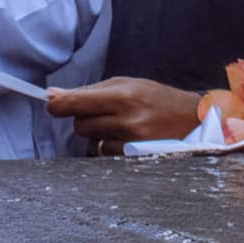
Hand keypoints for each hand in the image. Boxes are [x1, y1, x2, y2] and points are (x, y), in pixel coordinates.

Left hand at [46, 76, 201, 153]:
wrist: (193, 120)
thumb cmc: (156, 98)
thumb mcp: (127, 84)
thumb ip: (90, 91)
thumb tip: (54, 95)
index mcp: (123, 95)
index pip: (78, 102)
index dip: (58, 105)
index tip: (51, 105)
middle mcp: (127, 120)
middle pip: (80, 125)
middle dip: (83, 119)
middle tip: (102, 112)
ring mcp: (132, 142)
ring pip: (91, 142)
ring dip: (97, 134)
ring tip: (119, 125)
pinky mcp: (135, 158)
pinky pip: (105, 154)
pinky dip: (108, 146)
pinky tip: (125, 138)